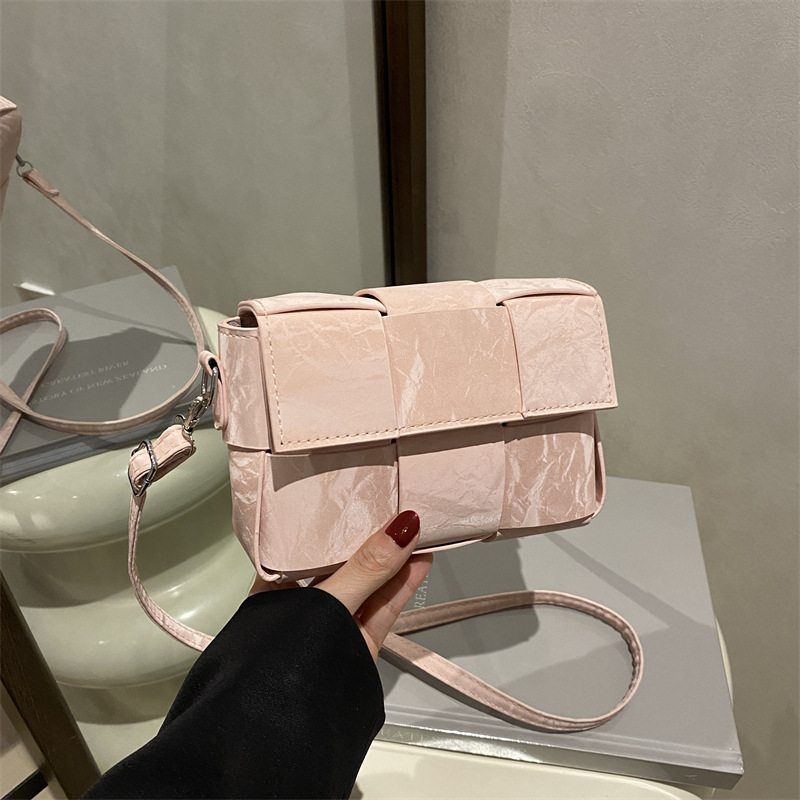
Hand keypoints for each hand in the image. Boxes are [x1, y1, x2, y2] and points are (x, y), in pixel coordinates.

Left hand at [249, 511, 432, 659]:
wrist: (280, 734)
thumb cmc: (284, 658)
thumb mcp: (328, 603)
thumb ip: (368, 568)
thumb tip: (406, 525)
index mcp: (276, 584)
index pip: (308, 541)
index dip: (336, 518)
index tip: (364, 493)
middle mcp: (302, 602)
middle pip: (342, 562)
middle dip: (372, 538)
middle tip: (400, 506)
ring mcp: (331, 625)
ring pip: (366, 585)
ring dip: (393, 560)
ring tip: (419, 528)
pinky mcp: (356, 644)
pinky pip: (381, 608)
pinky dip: (401, 587)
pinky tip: (419, 562)